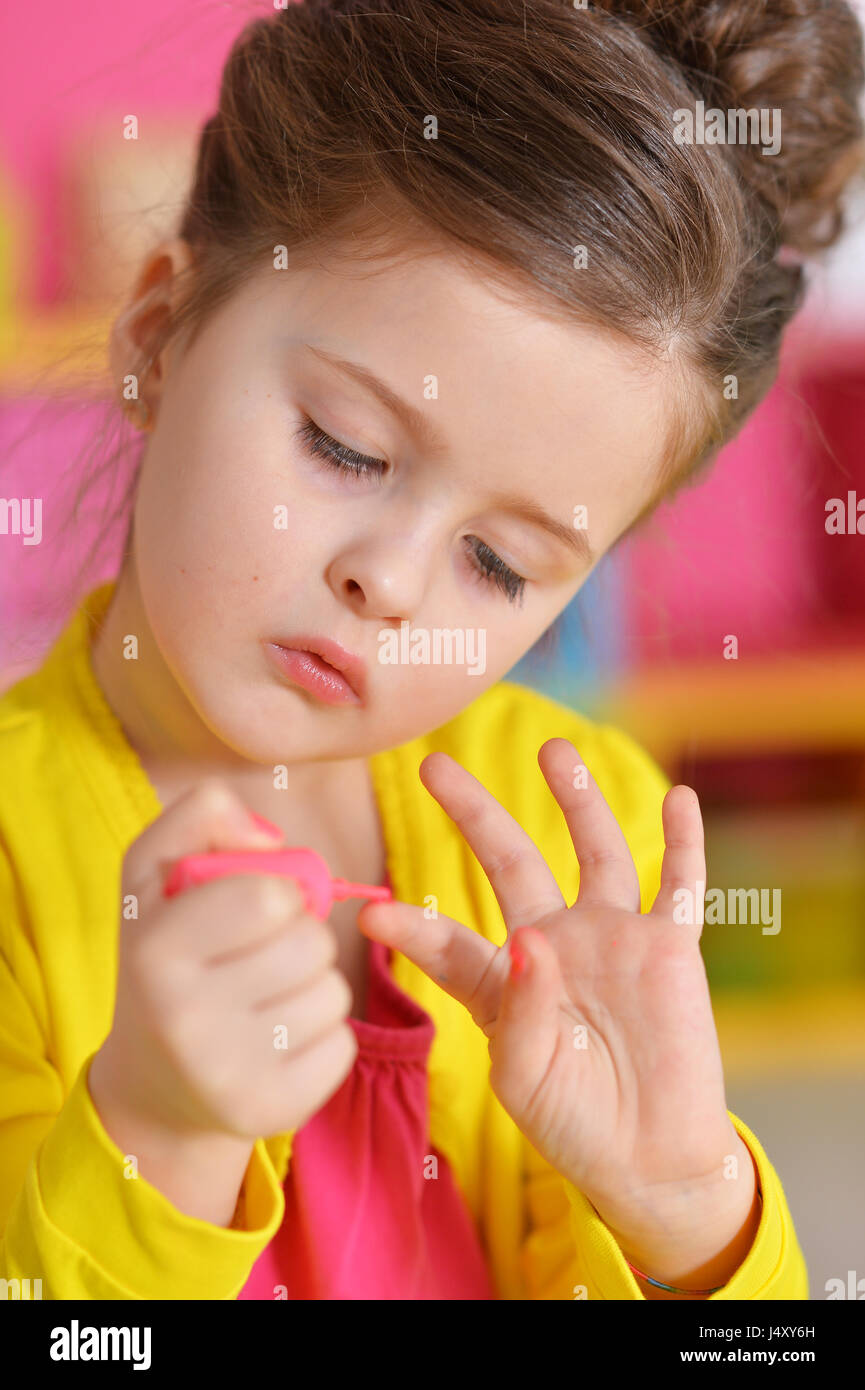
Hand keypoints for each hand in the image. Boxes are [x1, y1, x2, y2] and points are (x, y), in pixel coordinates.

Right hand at [90, 779, 357, 1142]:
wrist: (155, 1084)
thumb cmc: (168, 954)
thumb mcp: (156, 870)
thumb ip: (204, 813)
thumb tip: (273, 838)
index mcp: (156, 948)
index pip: (272, 896)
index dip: (276, 892)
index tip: (249, 910)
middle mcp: (183, 1017)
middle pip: (312, 943)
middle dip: (300, 937)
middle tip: (258, 957)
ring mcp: (226, 1074)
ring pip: (334, 992)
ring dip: (314, 984)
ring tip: (265, 1000)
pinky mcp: (269, 1112)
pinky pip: (343, 1044)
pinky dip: (323, 1035)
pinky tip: (277, 1042)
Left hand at [357, 738, 743, 1248]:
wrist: (649, 1156)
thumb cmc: (572, 1122)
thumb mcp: (526, 1079)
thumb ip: (523, 1009)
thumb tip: (532, 938)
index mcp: (500, 981)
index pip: (446, 940)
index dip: (410, 925)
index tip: (368, 912)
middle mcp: (549, 942)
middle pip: (509, 860)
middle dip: (473, 812)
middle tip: (434, 764)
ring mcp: (610, 939)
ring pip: (594, 851)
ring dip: (577, 799)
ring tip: (554, 749)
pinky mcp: (667, 949)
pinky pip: (679, 885)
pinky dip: (683, 844)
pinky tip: (679, 799)